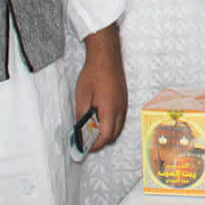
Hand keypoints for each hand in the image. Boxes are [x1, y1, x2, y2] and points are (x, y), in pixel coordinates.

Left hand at [77, 24, 126, 151]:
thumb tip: (80, 128)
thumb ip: (82, 115)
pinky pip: (120, 118)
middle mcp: (120, 109)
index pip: (106, 136)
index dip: (96, 145)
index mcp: (110, 109)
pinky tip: (100, 118)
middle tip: (87, 141)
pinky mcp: (123, 99)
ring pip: (118, 127)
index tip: (86, 148)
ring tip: (92, 130)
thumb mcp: (82, 96)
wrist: (106, 56)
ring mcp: (124, 104)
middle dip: (102, 141)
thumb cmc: (93, 74)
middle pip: (114, 134)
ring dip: (107, 132)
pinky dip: (111, 124)